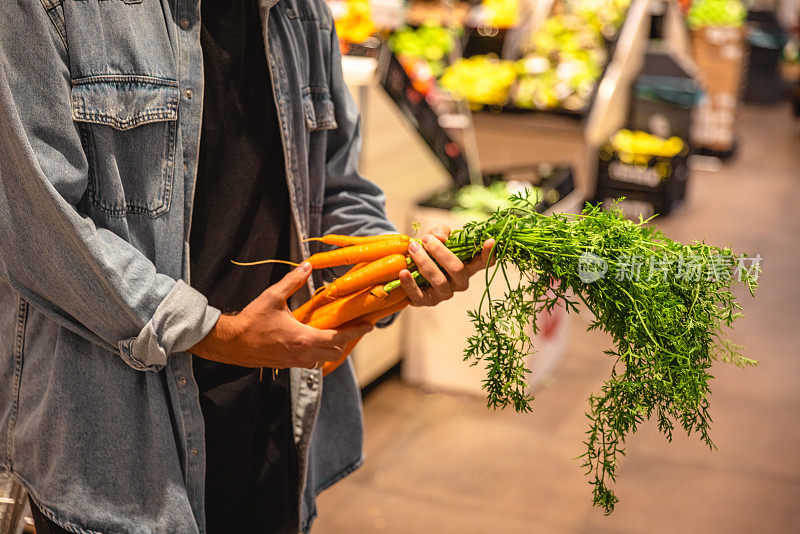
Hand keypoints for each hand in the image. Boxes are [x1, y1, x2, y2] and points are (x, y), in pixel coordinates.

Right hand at [191, 262, 373, 368]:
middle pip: (335, 352)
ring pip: (322, 359)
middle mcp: (303, 354)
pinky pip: (309, 362)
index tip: (370, 325)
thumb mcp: (273, 297)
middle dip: (345, 340)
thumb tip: (307, 266)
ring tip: (333, 334)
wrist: (231, 343)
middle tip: (351, 327)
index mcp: (304, 338)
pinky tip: (312, 341)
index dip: (356, 331)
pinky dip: (316, 353)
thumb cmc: (252, 320)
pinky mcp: (287, 365)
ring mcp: (295, 362)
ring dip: (330, 348)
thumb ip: (292, 281)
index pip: (339, 337)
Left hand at [399, 225, 494, 306]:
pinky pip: (418, 295)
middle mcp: (459, 283)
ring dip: (425, 262)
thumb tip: (441, 239)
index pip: (484, 263)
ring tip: (413, 248)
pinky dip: (410, 284)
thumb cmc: (427, 250)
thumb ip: (441, 232)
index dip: (489, 254)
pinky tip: (403, 272)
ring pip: (439, 281)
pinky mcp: (425, 301)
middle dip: (441, 252)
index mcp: (467, 266)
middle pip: (458, 269)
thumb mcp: (435, 236)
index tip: (490, 241)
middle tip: (426, 239)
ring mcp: (443, 294)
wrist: (407, 265)